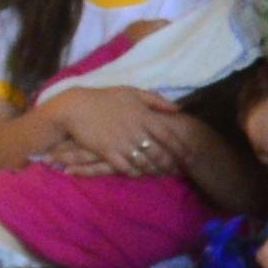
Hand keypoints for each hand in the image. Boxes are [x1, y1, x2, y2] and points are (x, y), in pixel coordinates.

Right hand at [47, 87, 172, 165]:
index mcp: (143, 115)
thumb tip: (178, 108)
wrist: (77, 107)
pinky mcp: (107, 152)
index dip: (180, 149)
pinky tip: (139, 174)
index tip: (190, 158)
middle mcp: (135, 130)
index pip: (167, 135)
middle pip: (158, 152)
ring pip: (144, 162)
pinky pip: (125, 167)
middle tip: (178, 171)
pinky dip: (134, 173)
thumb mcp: (133, 92)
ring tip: (161, 174)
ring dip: (154, 170)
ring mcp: (121, 142)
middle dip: (170, 164)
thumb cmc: (106, 98)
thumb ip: (156, 100)